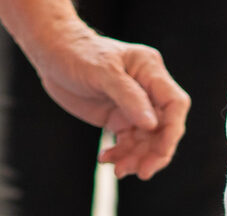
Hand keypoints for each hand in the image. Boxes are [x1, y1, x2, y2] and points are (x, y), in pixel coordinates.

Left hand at [28, 23, 189, 180]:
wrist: (52, 53)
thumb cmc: (77, 54)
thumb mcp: (102, 72)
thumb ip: (128, 97)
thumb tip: (152, 125)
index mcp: (150, 71)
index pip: (174, 104)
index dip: (172, 131)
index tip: (159, 153)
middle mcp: (147, 89)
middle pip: (164, 127)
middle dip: (155, 152)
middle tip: (140, 172)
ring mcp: (133, 105)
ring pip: (146, 140)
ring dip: (136, 158)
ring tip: (117, 169)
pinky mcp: (118, 117)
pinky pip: (128, 142)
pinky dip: (121, 155)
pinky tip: (106, 159)